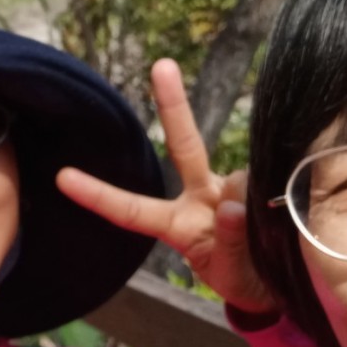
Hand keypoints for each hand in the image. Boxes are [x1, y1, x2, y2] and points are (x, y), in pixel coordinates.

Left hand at [56, 58, 278, 315]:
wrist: (276, 280)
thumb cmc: (241, 279)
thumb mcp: (230, 273)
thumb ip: (227, 244)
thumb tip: (231, 207)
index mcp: (177, 223)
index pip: (133, 210)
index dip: (99, 195)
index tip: (62, 178)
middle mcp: (199, 196)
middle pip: (185, 146)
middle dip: (173, 105)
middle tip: (161, 66)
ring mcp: (230, 187)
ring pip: (242, 177)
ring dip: (257, 201)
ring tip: (270, 236)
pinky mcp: (261, 181)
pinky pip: (269, 179)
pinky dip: (280, 194)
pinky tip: (284, 213)